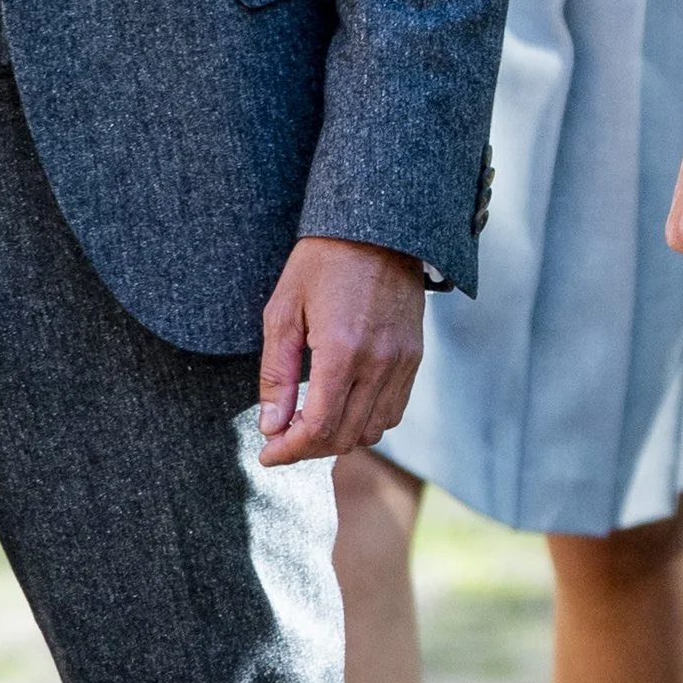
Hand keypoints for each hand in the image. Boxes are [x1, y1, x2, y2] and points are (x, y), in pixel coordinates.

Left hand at [258, 239, 427, 464]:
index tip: (267, 454)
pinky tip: (343, 406)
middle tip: (282, 439)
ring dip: (339, 437)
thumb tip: (271, 426)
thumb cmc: (323, 263)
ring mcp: (403, 362)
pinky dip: (367, 421)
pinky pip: (394, 410)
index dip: (289, 450)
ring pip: (373, 430)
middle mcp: (379, 362)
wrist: (379, 228)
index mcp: (343, 350)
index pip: (319, 426)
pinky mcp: (415, 357)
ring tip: (311, 423)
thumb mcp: (283, 312)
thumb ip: (276, 375)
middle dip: (308, 448)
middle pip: (346, 437)